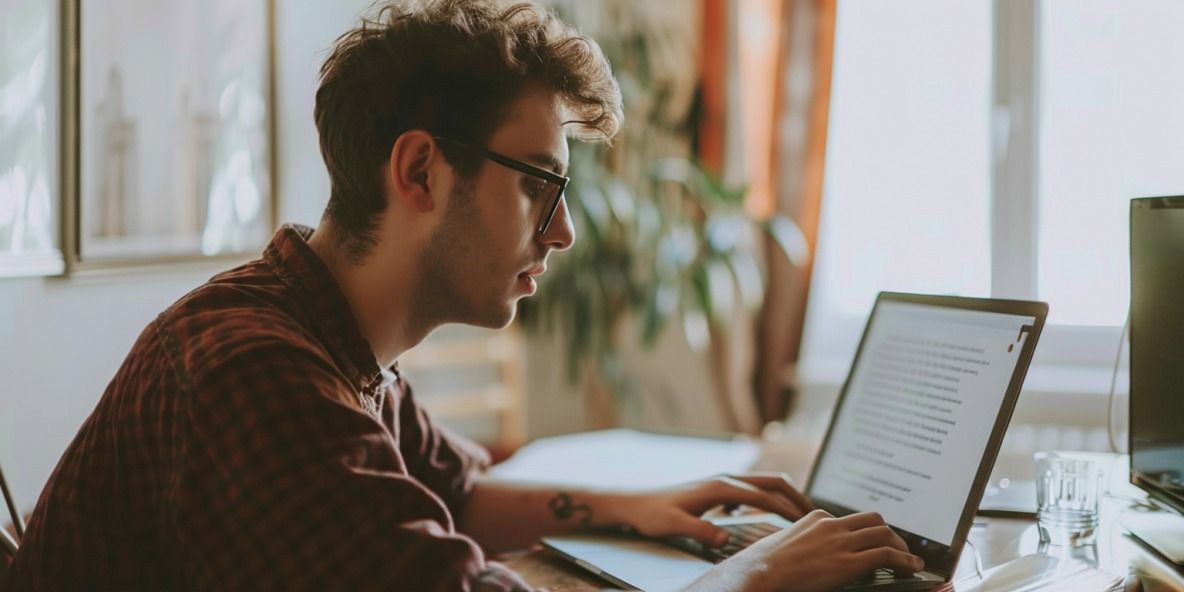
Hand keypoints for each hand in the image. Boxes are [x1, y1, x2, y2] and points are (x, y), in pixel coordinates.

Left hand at [609, 472, 812, 546]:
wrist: (633, 503)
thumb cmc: (652, 514)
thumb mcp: (674, 526)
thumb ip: (700, 531)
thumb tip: (725, 538)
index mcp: (720, 487)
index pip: (764, 497)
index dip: (787, 510)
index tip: (807, 523)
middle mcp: (724, 480)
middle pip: (771, 481)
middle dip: (795, 495)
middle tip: (815, 514)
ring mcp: (721, 482)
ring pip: (763, 484)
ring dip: (783, 495)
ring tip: (798, 516)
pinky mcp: (716, 489)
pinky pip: (750, 490)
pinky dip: (766, 499)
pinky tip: (764, 518)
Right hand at [690, 510, 924, 591]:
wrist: (760, 573)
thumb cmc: (767, 565)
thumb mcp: (788, 544)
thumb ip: (807, 543)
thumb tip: (817, 556)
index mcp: (817, 517)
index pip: (851, 519)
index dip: (867, 531)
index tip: (873, 541)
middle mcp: (832, 524)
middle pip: (873, 519)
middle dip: (889, 534)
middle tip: (898, 549)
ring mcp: (841, 541)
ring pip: (884, 533)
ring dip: (901, 547)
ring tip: (909, 560)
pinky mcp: (848, 561)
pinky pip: (886, 555)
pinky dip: (905, 560)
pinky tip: (913, 568)